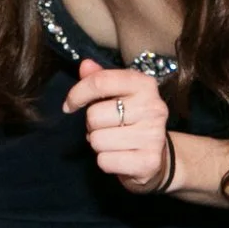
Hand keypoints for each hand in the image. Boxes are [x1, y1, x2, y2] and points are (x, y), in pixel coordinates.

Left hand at [64, 59, 175, 193]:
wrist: (158, 157)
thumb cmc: (133, 121)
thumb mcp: (119, 95)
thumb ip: (101, 79)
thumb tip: (85, 65)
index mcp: (145, 85)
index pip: (100, 82)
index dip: (78, 94)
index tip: (70, 105)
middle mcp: (153, 107)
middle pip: (94, 115)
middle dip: (92, 125)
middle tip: (106, 128)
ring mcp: (153, 135)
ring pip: (97, 140)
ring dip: (98, 144)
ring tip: (113, 142)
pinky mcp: (148, 162)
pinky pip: (104, 161)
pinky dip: (105, 161)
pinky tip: (119, 156)